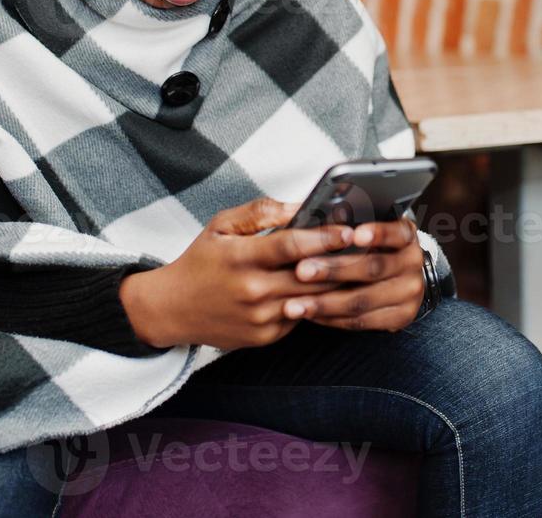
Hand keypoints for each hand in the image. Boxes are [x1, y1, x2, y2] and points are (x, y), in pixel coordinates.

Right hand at [119, 197, 356, 350]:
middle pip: (310, 276)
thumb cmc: (201, 261)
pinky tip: (330, 290)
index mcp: (241, 257)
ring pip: (312, 300)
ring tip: (359, 268)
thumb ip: (261, 212)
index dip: (324, 238)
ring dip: (336, 285)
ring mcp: (260, 317)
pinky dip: (315, 303)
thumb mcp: (221, 225)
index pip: (291, 246)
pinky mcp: (265, 337)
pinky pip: (301, 318)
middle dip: (341, 262)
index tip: (349, 231)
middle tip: (368, 249)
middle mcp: (252, 291)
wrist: (173, 308)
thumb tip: (300, 206)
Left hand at [283, 214, 425, 331]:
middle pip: (372, 268)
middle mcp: (413, 263)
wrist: (400, 277)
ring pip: (363, 300)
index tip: (354, 235)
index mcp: (406, 235)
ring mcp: (410, 293)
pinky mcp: (401, 317)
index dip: (377, 234)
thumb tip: (313, 219)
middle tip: (301, 271)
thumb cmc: (372, 246)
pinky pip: (362, 321)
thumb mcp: (368, 229)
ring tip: (295, 305)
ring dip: (325, 303)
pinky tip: (310, 315)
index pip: (395, 232)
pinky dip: (332, 319)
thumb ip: (347, 226)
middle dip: (333, 270)